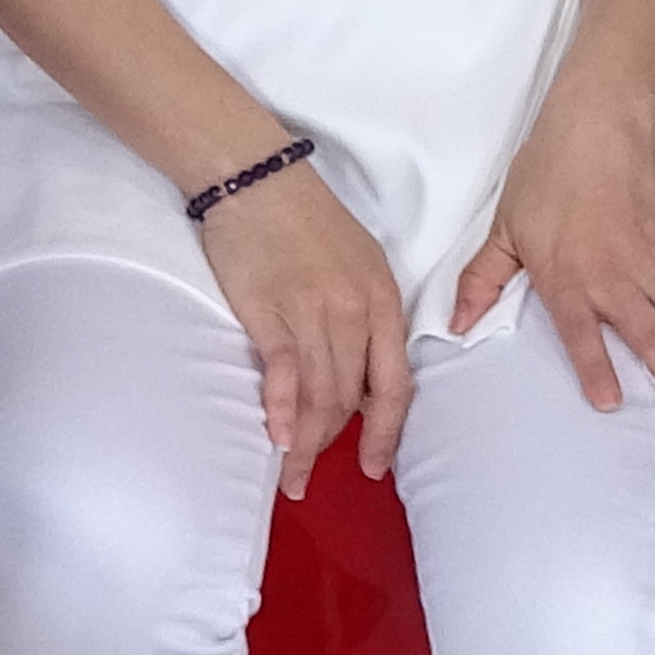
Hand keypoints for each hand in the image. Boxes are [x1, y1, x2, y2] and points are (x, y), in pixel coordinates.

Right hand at [194, 149, 418, 493]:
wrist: (258, 179)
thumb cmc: (305, 220)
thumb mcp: (357, 264)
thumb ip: (362, 317)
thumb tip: (354, 375)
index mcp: (383, 300)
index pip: (395, 383)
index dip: (386, 431)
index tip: (374, 465)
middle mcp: (356, 311)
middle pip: (353, 396)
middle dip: (334, 444)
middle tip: (312, 475)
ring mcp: (315, 312)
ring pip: (320, 393)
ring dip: (306, 441)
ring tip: (292, 473)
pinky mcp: (272, 311)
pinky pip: (285, 372)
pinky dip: (282, 409)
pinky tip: (277, 437)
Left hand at [452, 89, 654, 415]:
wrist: (596, 126)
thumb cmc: (549, 174)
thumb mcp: (504, 230)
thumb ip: (482, 282)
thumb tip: (456, 323)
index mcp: (570, 282)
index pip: (583, 339)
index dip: (598, 373)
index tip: (612, 405)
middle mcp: (618, 281)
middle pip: (654, 342)